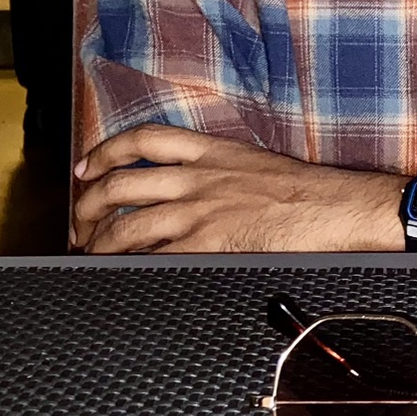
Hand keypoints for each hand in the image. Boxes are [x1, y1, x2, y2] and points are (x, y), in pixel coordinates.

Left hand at [72, 125, 401, 253]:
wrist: (336, 208)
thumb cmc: (310, 192)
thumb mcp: (257, 165)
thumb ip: (222, 172)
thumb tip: (200, 191)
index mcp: (212, 152)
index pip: (144, 140)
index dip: (106, 151)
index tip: (88, 166)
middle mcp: (198, 178)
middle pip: (122, 184)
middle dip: (89, 205)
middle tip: (80, 222)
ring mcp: (199, 212)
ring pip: (128, 225)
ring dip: (101, 242)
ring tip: (92, 253)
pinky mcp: (208, 244)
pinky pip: (156, 257)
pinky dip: (132, 267)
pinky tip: (124, 275)